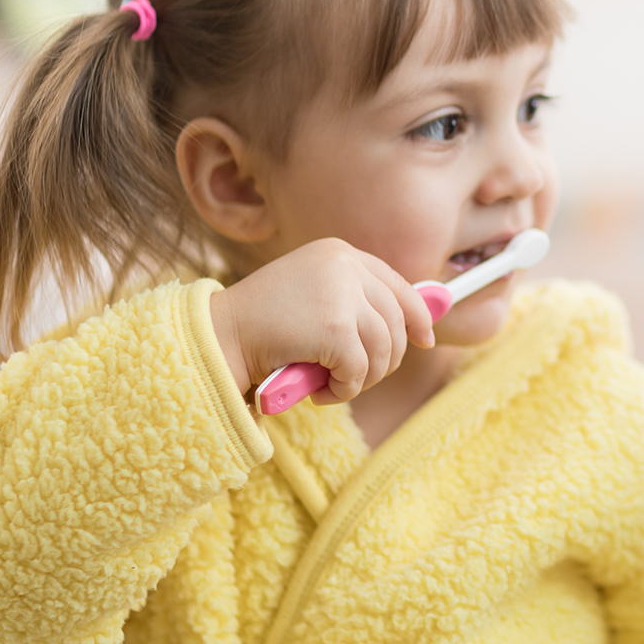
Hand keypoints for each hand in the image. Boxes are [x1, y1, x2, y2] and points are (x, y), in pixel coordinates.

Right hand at [208, 239, 435, 403]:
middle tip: (360, 379)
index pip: (397, 284)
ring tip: (332, 385)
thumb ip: (352, 299)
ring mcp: (343, 295)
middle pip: (396, 322)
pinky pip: (360, 372)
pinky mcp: (336, 329)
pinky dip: (344, 390)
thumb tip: (414, 326)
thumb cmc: (261, 322)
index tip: (425, 339)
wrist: (218, 334)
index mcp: (340, 252)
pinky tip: (320, 391)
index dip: (417, 314)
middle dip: (386, 359)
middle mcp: (346, 266)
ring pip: (383, 350)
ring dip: (362, 379)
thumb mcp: (312, 294)